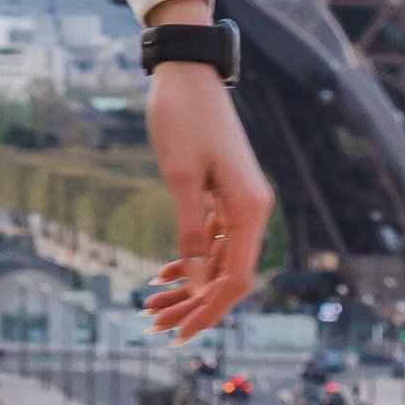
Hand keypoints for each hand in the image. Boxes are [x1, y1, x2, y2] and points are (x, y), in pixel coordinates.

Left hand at [143, 36, 274, 338]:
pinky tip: (164, 275)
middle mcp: (252, 210)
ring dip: (187, 285)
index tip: (180, 333)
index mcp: (249, 209)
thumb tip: (196, 286)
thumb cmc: (181, 117)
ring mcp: (240, 201)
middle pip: (226, 275)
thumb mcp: (181, 176)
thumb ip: (191, 233)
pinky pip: (212, 238)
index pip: (235, 280)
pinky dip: (190, 258)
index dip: (208, 310)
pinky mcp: (225, 192)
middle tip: (156, 328)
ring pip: (217, 259)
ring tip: (151, 308)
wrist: (187, 70)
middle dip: (192, 304)